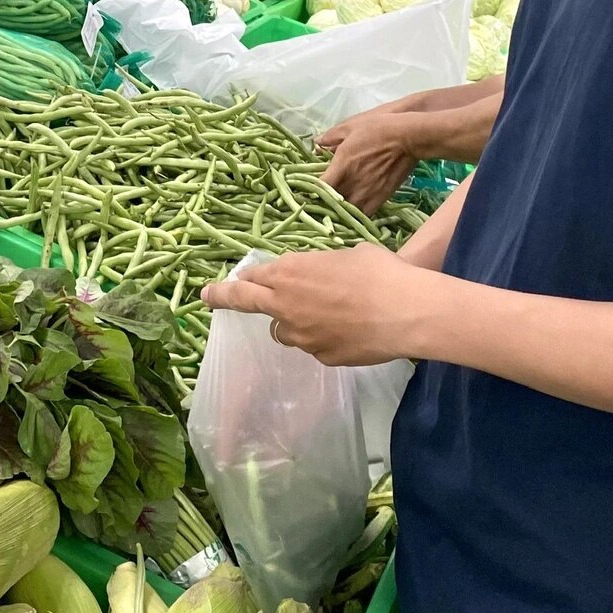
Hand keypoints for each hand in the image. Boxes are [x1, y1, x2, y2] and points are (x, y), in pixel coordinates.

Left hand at [200, 243, 431, 365]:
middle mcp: (285, 306)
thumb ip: (322, 266)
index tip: (240, 278)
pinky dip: (323, 337)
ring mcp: (301, 336)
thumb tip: (322, 276)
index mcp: (289, 273)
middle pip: (244, 301)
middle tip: (207, 297)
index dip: (247, 276)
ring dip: (291, 321)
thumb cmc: (380, 271)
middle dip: (221, 296)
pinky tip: (350, 330)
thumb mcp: (347, 255)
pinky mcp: (321, 357)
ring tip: (323, 314)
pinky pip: (313, 345)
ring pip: (284, 330)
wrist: (406, 312)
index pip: (253, 275)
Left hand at [318, 112, 422, 214]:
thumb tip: (316, 144)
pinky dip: (356, 215)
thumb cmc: (378, 128)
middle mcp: (352, 183)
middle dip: (323, 203)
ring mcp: (367, 193)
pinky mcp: (380, 199)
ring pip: (346, 212)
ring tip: (335, 209)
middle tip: (318, 202)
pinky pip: (363, 214)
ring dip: (339, 211)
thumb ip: (330, 137)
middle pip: (331, 203)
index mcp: (341, 166)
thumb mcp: (350, 126)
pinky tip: (353, 210)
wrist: (408, 137)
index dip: (311, 191)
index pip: (320, 187)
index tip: (306, 190)